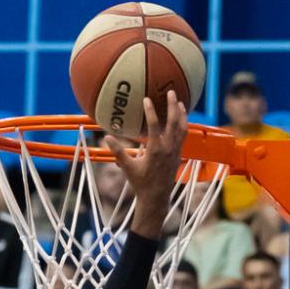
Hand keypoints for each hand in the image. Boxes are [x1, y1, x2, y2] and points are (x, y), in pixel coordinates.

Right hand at [105, 92, 187, 225]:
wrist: (156, 197)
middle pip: (173, 122)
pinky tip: (180, 118)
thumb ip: (118, 151)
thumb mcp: (127, 167)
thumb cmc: (141, 183)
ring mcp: (175, 151)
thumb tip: (106, 137)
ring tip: (179, 101)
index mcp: (155, 150)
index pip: (154, 125)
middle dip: (172, 105)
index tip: (146, 99)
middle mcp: (168, 148)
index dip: (150, 111)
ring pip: (182, 127)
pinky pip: (183, 135)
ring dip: (181, 113)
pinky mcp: (179, 154)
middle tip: (170, 91)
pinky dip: (183, 124)